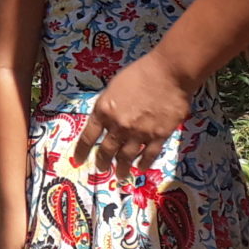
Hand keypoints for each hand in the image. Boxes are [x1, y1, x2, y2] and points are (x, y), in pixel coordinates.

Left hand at [74, 54, 188, 176]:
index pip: (88, 136)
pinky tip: (141, 168)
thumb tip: (107, 119)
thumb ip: (108, 106)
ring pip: (127, 157)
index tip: (79, 161)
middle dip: (103, 162)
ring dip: (122, 168)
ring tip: (120, 176)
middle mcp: (118, 126)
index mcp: (103, 111)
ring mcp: (139, 133)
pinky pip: (149, 155)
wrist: (169, 73)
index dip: (82, 151)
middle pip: (107, 150)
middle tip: (102, 169)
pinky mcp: (159, 136)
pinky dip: (144, 163)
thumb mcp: (113, 87)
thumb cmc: (140, 73)